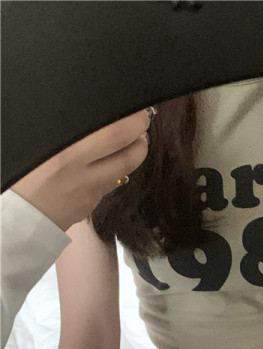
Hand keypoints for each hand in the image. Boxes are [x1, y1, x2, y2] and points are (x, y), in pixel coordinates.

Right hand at [10, 106, 153, 231]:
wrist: (10, 220)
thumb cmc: (16, 177)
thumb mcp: (34, 144)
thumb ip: (59, 131)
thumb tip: (83, 116)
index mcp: (67, 154)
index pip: (114, 134)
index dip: (132, 121)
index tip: (139, 110)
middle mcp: (83, 175)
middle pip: (127, 155)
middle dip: (141, 137)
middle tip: (144, 123)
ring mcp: (88, 194)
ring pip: (123, 173)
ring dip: (135, 155)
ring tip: (137, 141)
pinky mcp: (87, 208)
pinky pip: (107, 187)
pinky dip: (115, 173)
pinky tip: (113, 164)